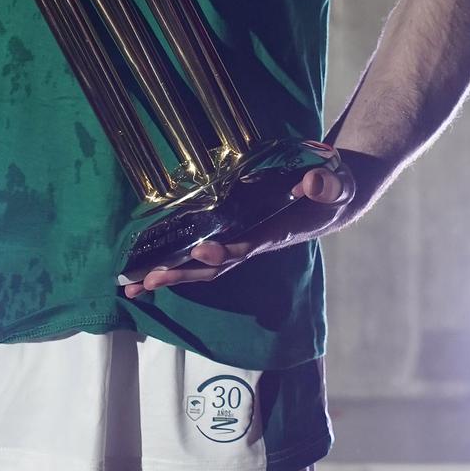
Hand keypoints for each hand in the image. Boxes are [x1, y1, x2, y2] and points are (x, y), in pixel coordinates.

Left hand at [119, 159, 356, 298]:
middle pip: (214, 266)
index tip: (202, 251)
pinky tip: (146, 268)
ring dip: (169, 275)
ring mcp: (241, 241)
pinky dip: (174, 261)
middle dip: (182, 275)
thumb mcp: (337, 187)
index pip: (248, 247)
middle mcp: (254, 243)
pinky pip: (200, 251)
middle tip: (148, 282)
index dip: (225, 251)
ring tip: (133, 287)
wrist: (329, 200)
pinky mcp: (233, 233)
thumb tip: (311, 183)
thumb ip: (326, 186)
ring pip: (201, 265)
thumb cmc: (332, 192)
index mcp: (276, 234)